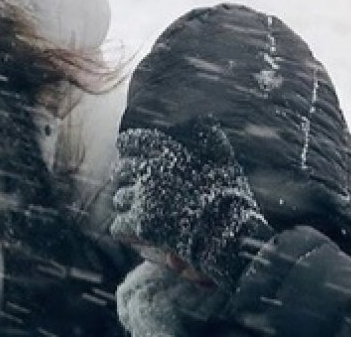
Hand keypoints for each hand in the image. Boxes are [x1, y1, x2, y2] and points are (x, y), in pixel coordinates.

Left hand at [110, 118, 272, 288]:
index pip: (131, 142)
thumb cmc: (229, 196)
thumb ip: (208, 134)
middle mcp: (150, 169)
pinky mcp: (140, 223)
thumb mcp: (222, 157)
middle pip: (121, 170)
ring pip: (120, 198)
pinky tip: (139, 232)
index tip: (130, 158)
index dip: (128, 150)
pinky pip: (119, 226)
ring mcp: (143, 196)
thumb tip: (203, 117)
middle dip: (127, 180)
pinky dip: (126, 230)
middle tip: (138, 190)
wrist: (231, 234)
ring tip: (144, 213)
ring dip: (129, 206)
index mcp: (167, 150)